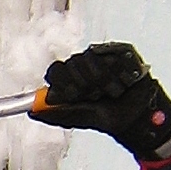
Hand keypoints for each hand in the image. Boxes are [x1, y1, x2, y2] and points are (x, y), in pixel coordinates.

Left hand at [34, 43, 170, 159]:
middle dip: (85, 86)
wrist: (139, 118)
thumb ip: (55, 114)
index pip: (56, 70)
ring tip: (115, 91)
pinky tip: (124, 82)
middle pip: (72, 63)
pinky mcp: (122, 51)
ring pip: (91, 59)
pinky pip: (112, 55)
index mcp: (71, 77)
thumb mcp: (80, 118)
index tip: (74, 96)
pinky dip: (118, 74)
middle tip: (98, 96)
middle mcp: (85, 63)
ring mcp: (103, 55)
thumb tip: (31, 111)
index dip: (63, 84)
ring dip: (104, 83)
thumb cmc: (110, 118)